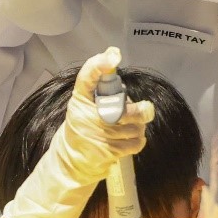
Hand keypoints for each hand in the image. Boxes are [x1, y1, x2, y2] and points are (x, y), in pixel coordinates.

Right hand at [1, 47, 153, 217]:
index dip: (99, 65)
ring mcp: (97, 135)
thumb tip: (116, 58)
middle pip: (122, 108)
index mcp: (80, 100)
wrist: (72, 162)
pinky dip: (138, 140)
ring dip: (139, 126)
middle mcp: (87, 116)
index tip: (113, 55)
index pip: (87, 77)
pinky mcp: (108, 151)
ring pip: (134, 126)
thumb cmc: (82, 129)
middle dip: (138, 110)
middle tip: (145, 109)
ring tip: (132, 127)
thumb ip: (101, 88)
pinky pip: (135, 142)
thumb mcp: (84, 105)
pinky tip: (131, 139)